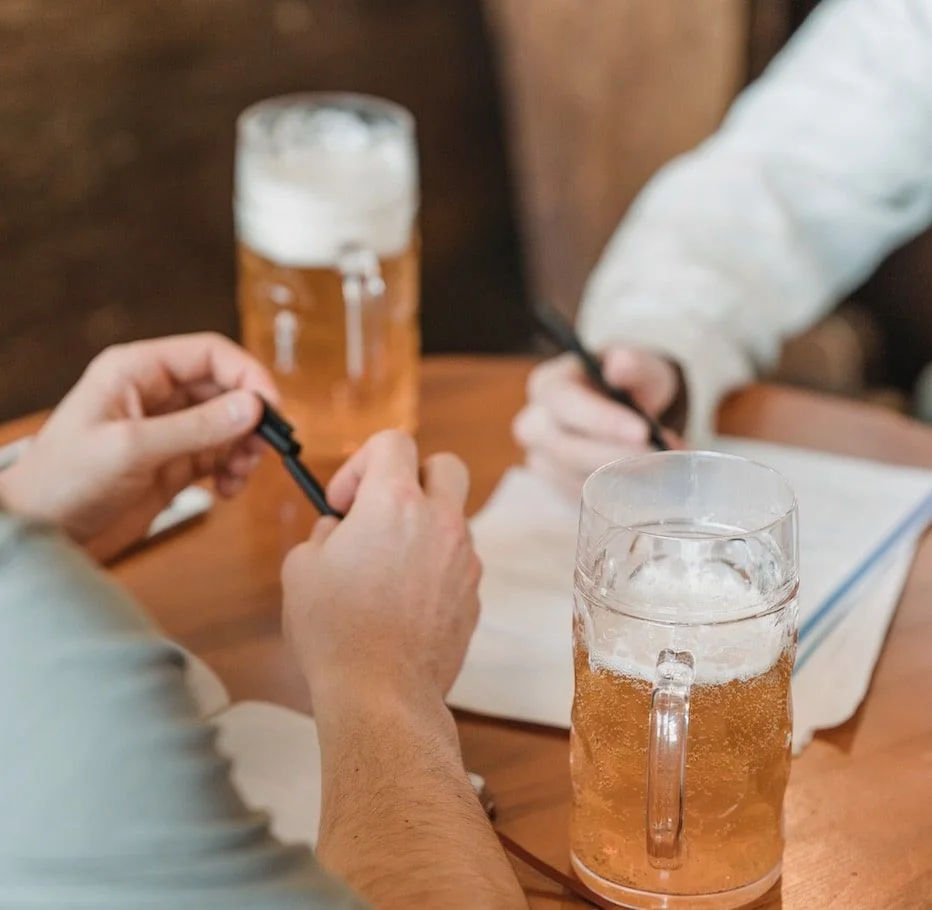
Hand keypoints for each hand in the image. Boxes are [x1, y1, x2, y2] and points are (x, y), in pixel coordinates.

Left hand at [0, 333, 277, 559]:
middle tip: (264, 448)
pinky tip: (228, 488)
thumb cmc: (63, 480)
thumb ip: (197, 427)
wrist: (41, 532)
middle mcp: (156, 395)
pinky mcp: (174, 463)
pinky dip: (233, 470)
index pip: (209, 354)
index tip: (272, 407)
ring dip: (245, 447)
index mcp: (137, 371)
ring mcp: (167, 430)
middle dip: (250, 417)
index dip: (247, 375)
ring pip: (229, 425)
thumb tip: (253, 408)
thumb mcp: (132, 449)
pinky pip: (220, 457)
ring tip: (240, 473)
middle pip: (226, 389)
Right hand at [281, 430, 480, 710]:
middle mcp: (440, 522)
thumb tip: (340, 529)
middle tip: (380, 512)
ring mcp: (464, 559)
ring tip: (385, 566)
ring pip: (453, 517)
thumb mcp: (302, 568)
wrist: (381, 694)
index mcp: (396, 502)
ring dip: (423, 526)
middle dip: (412, 477)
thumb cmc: (335, 630)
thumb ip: (325, 532)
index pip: (394, 441)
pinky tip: (404, 600)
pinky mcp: (473, 594)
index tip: (344, 500)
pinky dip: (434, 566)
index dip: (363, 461)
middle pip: (444, 466)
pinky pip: (457, 561)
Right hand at [513, 347, 683, 497]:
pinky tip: (645, 481)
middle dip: (615, 456)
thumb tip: (620, 366)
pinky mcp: (555, 485)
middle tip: (660, 457)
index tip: (643, 432)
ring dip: (621, 477)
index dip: (602, 420)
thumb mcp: (641, 365)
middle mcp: (534, 423)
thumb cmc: (628, 383)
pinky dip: (616, 493)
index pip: (565, 402)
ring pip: (573, 477)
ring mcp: (540, 457)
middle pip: (565, 447)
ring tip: (663, 466)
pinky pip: (582, 497)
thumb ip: (634, 364)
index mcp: (548, 384)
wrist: (626, 411)